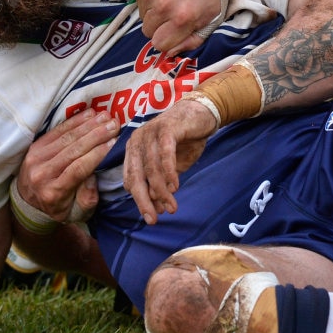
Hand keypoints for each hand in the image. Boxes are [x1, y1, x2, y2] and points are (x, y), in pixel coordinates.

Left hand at [16, 108, 118, 224]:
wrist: (28, 204)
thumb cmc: (59, 208)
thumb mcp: (76, 214)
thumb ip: (88, 199)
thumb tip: (94, 175)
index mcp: (53, 193)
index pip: (78, 168)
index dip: (97, 154)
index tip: (114, 142)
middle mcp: (42, 174)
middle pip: (73, 150)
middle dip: (97, 135)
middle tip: (115, 124)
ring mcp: (36, 158)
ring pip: (66, 137)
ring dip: (88, 125)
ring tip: (106, 116)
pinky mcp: (35, 147)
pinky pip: (57, 130)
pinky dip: (74, 121)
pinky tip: (90, 114)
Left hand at [122, 98, 217, 224]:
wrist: (201, 112)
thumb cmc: (184, 140)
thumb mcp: (172, 166)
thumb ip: (162, 182)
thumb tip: (157, 205)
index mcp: (134, 149)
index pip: (130, 179)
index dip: (139, 200)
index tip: (152, 216)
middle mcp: (137, 140)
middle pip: (136, 177)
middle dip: (143, 201)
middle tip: (153, 219)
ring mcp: (150, 133)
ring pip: (151, 169)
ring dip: (161, 191)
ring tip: (171, 206)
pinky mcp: (166, 128)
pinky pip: (165, 155)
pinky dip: (168, 173)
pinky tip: (175, 187)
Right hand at [136, 0, 222, 57]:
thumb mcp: (213, 17)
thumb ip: (193, 39)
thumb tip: (172, 52)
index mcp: (183, 18)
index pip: (161, 45)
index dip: (168, 41)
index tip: (175, 32)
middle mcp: (163, 7)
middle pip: (149, 33)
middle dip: (160, 28)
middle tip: (173, 16)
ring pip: (143, 18)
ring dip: (154, 15)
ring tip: (169, 2)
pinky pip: (139, 3)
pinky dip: (149, 1)